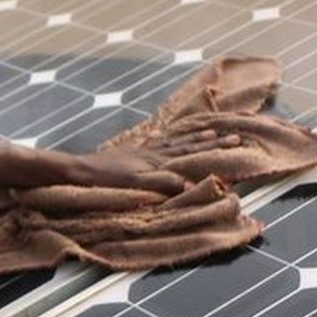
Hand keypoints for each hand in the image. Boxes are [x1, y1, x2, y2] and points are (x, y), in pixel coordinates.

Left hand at [70, 129, 240, 193]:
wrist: (81, 170)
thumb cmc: (108, 180)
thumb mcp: (138, 184)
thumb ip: (165, 183)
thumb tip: (193, 183)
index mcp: (158, 160)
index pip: (192, 152)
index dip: (214, 148)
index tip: (235, 141)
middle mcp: (154, 151)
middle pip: (188, 144)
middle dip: (211, 141)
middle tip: (233, 135)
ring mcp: (143, 150)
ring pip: (175, 140)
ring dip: (193, 137)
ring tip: (210, 132)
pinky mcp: (132, 151)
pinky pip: (156, 141)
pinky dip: (167, 137)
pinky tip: (167, 135)